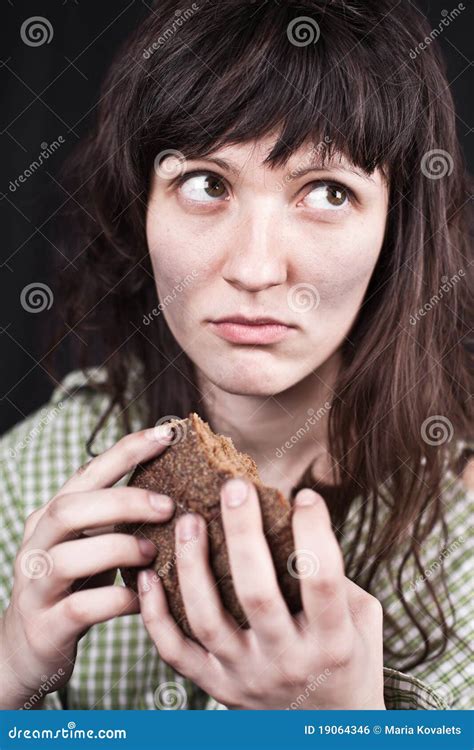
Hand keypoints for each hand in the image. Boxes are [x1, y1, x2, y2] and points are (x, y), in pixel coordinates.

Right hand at [0, 425, 175, 708]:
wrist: (28, 650)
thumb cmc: (74, 587)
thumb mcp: (91, 544)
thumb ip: (117, 517)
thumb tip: (179, 486)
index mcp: (51, 517)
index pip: (87, 473)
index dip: (126, 451)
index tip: (166, 434)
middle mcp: (37, 545)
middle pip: (70, 508)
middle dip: (123, 501)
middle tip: (168, 507)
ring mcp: (37, 586)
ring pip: (69, 557)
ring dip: (119, 550)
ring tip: (154, 553)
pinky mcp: (46, 626)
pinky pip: (81, 608)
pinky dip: (119, 600)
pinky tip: (145, 600)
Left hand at [138, 479, 385, 709]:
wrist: (325, 734)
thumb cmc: (348, 662)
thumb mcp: (361, 622)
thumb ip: (335, 578)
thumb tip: (292, 519)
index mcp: (332, 643)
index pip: (323, 582)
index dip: (314, 534)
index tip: (304, 496)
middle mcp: (287, 662)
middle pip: (256, 594)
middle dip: (243, 534)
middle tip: (234, 488)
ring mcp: (245, 677)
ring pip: (207, 619)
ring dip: (193, 565)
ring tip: (188, 520)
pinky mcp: (214, 685)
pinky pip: (175, 651)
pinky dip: (154, 613)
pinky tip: (148, 574)